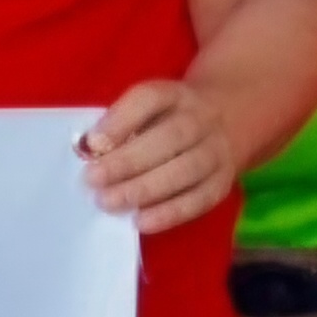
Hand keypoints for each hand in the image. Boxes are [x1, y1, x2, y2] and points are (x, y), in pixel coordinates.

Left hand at [81, 79, 237, 232]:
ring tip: (110, 202)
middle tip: (93, 180)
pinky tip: (142, 222)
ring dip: (145, 189)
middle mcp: (201, 119)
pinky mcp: (223, 181)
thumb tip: (89, 149)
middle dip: (127, 162)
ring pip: (185, 170)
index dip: (120, 120)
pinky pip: (200, 199)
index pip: (149, 98)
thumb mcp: (146, 107)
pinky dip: (170, 212)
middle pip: (168, 138)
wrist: (228, 118)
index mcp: (175, 95)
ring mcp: (217, 150)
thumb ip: (118, 122)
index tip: (91, 143)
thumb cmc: (167, 117)